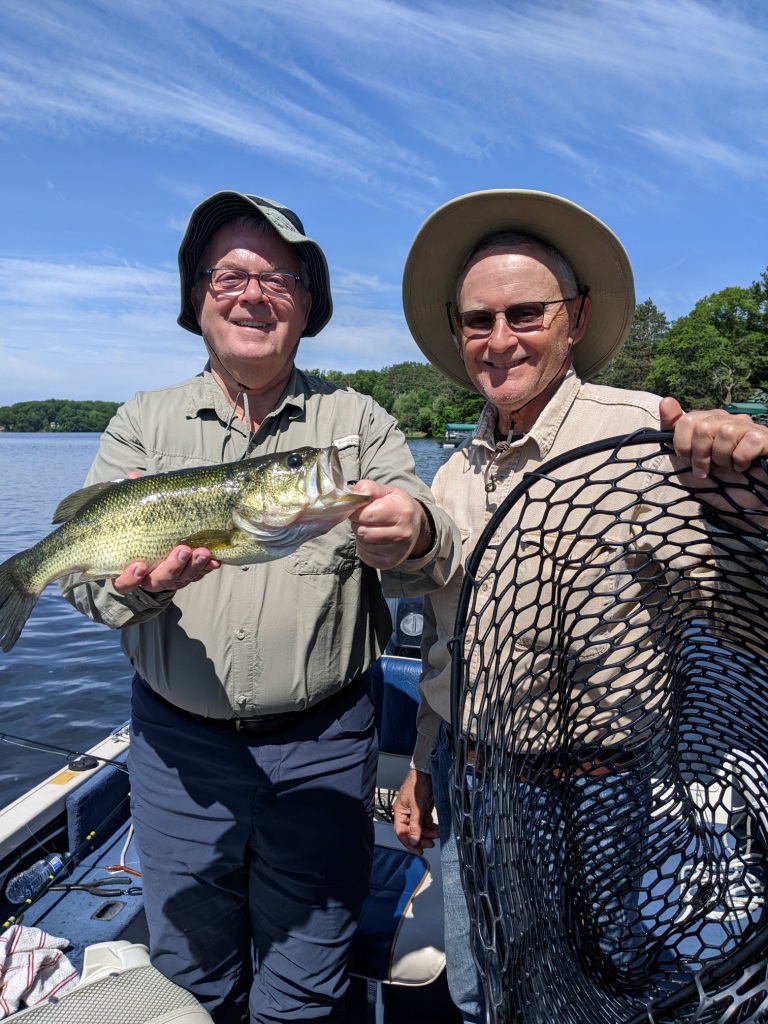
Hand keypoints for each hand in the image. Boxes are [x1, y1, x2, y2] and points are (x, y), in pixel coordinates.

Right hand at [112, 471, 220, 592]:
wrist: (158, 543)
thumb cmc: (141, 530)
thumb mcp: (136, 516)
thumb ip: (133, 500)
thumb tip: (132, 477)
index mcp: (128, 570)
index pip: (125, 582)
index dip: (130, 577)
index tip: (139, 565)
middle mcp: (150, 579)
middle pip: (159, 581)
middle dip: (173, 567)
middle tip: (183, 550)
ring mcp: (171, 579)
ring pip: (182, 579)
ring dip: (194, 566)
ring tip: (204, 551)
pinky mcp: (189, 575)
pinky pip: (199, 574)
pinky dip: (207, 567)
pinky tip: (215, 559)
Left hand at [349, 481, 432, 568]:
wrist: (416, 527)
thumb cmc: (398, 506)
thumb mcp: (387, 491)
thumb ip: (369, 488)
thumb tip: (354, 495)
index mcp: (402, 512)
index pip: (366, 515)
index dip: (357, 511)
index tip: (359, 508)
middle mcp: (402, 534)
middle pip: (362, 531)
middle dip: (358, 523)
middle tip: (365, 518)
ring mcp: (397, 551)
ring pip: (362, 543)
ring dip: (361, 534)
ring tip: (372, 527)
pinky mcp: (390, 563)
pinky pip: (364, 555)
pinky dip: (364, 546)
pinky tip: (373, 539)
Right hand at [392, 768, 438, 854]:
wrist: (428, 771)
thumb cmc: (418, 783)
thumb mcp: (417, 806)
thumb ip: (415, 824)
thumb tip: (413, 841)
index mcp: (400, 812)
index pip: (402, 833)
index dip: (409, 843)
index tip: (418, 851)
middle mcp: (406, 813)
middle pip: (411, 832)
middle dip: (421, 839)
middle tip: (430, 844)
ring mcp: (415, 812)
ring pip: (420, 829)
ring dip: (428, 834)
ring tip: (436, 834)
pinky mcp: (423, 810)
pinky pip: (426, 823)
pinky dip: (431, 828)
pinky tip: (436, 829)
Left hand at [660, 397, 767, 477]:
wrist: (735, 506)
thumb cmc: (711, 481)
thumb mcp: (683, 461)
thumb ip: (670, 432)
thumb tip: (666, 400)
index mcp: (707, 422)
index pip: (687, 420)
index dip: (683, 445)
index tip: (688, 461)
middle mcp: (728, 420)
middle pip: (703, 426)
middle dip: (701, 454)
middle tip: (708, 469)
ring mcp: (747, 428)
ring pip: (726, 432)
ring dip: (722, 458)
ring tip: (728, 468)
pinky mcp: (765, 438)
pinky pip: (750, 441)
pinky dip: (741, 459)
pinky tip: (743, 467)